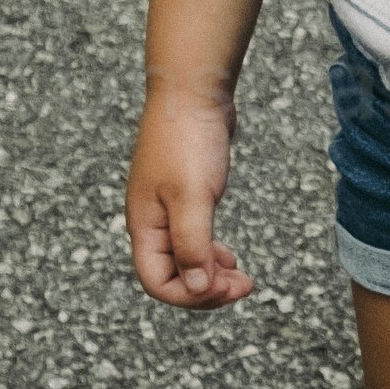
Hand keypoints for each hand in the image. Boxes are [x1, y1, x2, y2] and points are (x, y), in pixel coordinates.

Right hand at [128, 85, 247, 303]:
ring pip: (185, 260)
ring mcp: (167, 209)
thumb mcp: (193, 198)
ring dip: (212, 275)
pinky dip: (211, 253)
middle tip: (244, 284)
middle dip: (207, 290)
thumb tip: (197, 290)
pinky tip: (229, 255)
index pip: (157, 283)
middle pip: (172, 277)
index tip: (228, 288)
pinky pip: (194, 239)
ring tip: (240, 275)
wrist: (193, 92)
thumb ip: (193, 246)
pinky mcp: (185, 197)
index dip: (192, 296)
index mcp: (145, 226)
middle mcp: (152, 222)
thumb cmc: (187, 141)